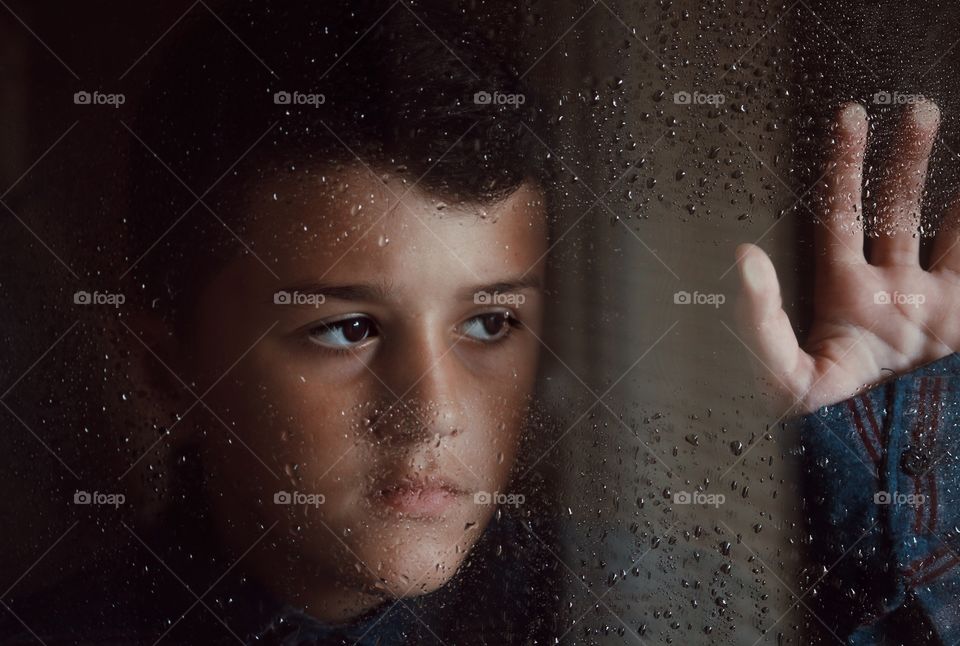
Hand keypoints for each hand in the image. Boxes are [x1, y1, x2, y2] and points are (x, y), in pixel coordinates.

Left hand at [735, 99, 959, 415]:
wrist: (888, 466)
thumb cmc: (826, 430)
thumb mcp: (787, 379)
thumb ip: (761, 322)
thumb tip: (744, 254)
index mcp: (848, 292)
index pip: (843, 213)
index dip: (844, 165)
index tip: (849, 117)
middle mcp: (895, 291)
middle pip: (901, 209)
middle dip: (908, 158)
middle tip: (917, 108)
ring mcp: (938, 308)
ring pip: (955, 230)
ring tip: (943, 127)